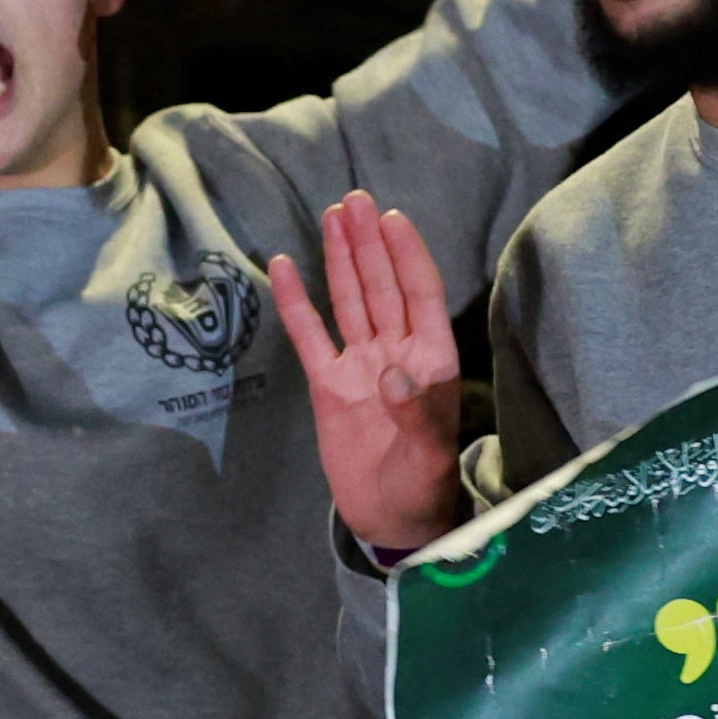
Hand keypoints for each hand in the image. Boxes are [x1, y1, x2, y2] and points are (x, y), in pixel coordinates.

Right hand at [267, 194, 469, 555]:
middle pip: (382, 286)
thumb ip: (415, 413)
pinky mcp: (328, 384)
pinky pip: (310, 335)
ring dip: (343, 259)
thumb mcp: (427, 455)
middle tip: (355, 200)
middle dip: (369, 243)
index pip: (420, 295)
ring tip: (334, 215)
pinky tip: (287, 265)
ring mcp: (359, 364)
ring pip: (350, 300)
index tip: (392, 219)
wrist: (391, 518)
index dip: (407, 256)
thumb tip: (394, 372)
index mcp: (431, 359)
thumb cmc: (422, 485)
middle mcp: (396, 351)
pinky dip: (298, 302)